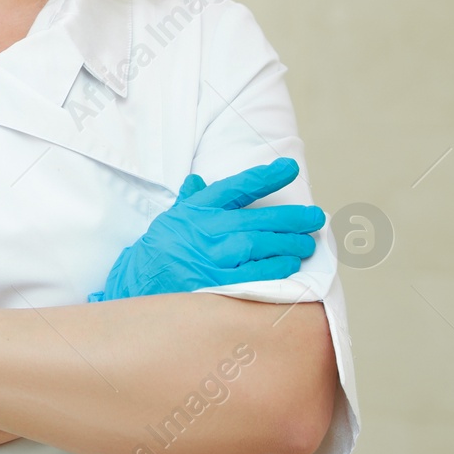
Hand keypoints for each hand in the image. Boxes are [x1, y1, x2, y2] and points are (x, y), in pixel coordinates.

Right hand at [88, 156, 323, 301]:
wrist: (137, 285)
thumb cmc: (160, 251)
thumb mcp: (171, 219)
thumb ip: (190, 201)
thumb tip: (198, 180)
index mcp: (196, 210)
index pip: (236, 187)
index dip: (266, 176)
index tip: (290, 168)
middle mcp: (204, 230)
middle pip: (258, 219)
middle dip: (292, 218)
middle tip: (315, 218)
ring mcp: (211, 257)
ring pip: (260, 245)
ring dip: (289, 244)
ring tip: (306, 244)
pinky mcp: (216, 284)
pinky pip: (256, 274)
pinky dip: (276, 269)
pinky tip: (289, 266)